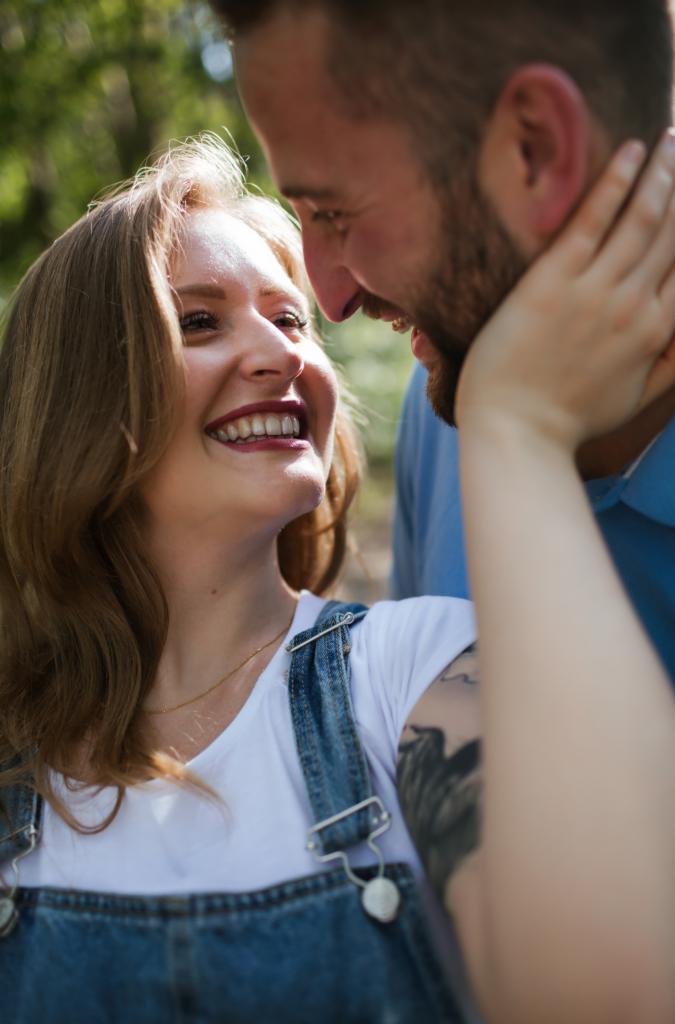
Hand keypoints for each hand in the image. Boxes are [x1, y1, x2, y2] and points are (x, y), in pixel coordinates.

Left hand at [455, 129, 674, 450]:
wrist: (517, 432)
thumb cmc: (569, 420)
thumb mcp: (635, 399)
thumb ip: (672, 364)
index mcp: (657, 331)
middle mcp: (635, 304)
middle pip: (674, 232)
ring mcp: (595, 290)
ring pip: (643, 218)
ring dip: (663, 173)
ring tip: (674, 138)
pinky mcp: (553, 281)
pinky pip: (592, 220)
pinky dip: (616, 183)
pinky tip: (632, 152)